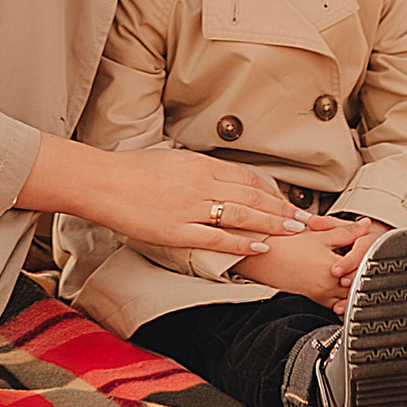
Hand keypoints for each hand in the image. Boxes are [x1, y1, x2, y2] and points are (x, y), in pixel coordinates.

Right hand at [76, 146, 321, 266]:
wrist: (102, 182)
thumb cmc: (130, 171)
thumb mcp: (171, 160)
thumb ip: (197, 170)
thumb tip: (216, 176)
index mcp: (200, 164)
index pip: (248, 178)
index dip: (272, 191)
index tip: (288, 202)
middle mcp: (201, 183)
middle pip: (253, 196)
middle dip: (283, 208)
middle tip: (304, 219)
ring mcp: (191, 207)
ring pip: (243, 215)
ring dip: (273, 224)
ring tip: (293, 231)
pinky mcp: (179, 230)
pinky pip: (219, 237)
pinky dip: (243, 242)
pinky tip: (261, 247)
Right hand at [235, 232, 358, 305]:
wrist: (262, 260)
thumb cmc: (286, 246)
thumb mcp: (320, 234)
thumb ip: (346, 231)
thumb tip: (364, 225)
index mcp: (333, 269)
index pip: (362, 269)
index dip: (369, 259)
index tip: (371, 251)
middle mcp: (329, 286)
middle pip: (357, 285)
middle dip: (363, 274)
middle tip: (367, 261)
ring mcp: (322, 295)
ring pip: (348, 296)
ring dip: (352, 286)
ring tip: (353, 273)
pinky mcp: (315, 299)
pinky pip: (335, 303)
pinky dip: (341, 297)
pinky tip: (340, 285)